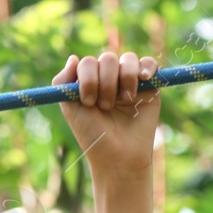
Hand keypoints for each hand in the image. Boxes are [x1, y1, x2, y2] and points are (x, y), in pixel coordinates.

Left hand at [55, 50, 159, 178]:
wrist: (119, 155)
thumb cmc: (93, 135)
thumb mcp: (70, 108)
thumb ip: (63, 82)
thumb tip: (73, 57)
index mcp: (89, 82)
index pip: (88, 63)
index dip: (88, 78)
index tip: (88, 102)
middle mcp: (109, 79)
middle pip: (107, 59)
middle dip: (106, 82)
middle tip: (105, 106)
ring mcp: (129, 81)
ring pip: (128, 59)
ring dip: (125, 78)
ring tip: (124, 100)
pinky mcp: (149, 86)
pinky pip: (149, 63)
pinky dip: (147, 66)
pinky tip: (143, 77)